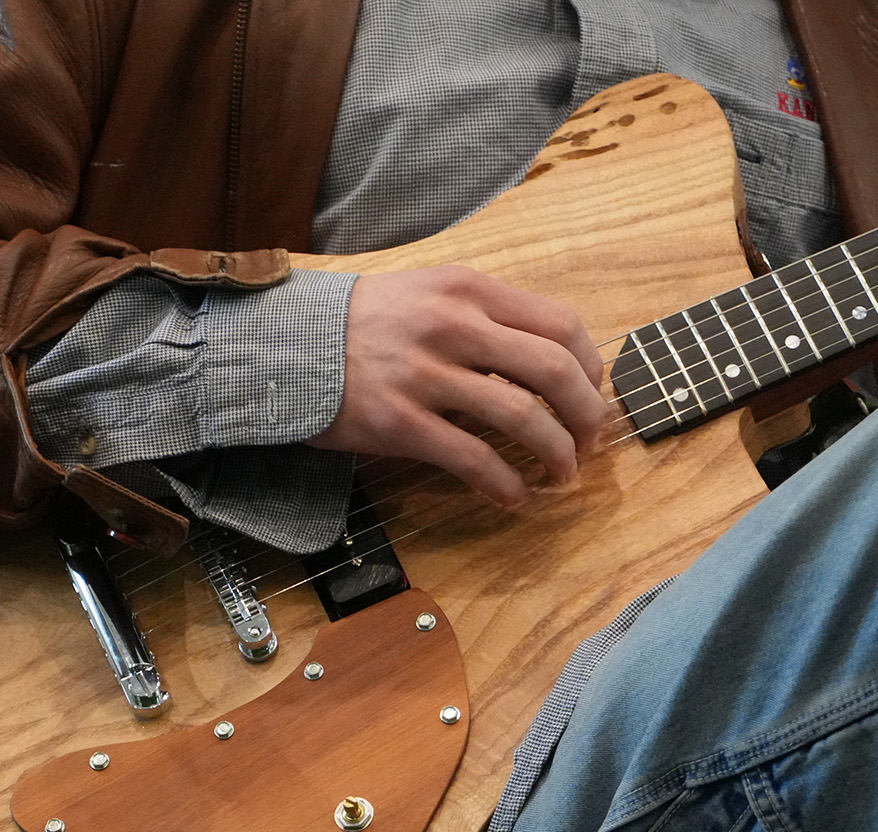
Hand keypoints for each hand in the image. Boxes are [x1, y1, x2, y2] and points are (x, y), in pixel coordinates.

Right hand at [309, 265, 604, 504]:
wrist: (286, 342)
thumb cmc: (364, 323)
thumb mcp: (429, 293)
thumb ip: (485, 316)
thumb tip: (547, 362)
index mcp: (467, 290)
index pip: (560, 325)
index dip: (591, 368)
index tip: (591, 395)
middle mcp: (453, 326)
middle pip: (554, 371)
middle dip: (585, 416)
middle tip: (589, 442)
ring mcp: (425, 376)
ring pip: (522, 417)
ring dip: (556, 454)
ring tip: (561, 474)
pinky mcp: (399, 423)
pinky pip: (472, 458)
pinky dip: (505, 483)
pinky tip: (513, 495)